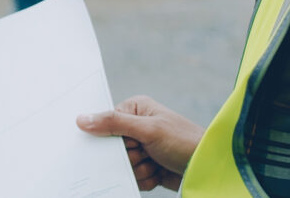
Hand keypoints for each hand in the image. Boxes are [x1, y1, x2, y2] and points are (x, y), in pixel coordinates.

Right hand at [76, 95, 202, 191]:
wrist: (208, 167)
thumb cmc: (183, 141)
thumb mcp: (148, 129)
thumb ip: (113, 123)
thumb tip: (81, 119)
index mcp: (135, 110)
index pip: (105, 124)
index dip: (114, 139)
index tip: (130, 142)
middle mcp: (137, 127)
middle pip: (113, 148)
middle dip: (130, 156)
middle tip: (146, 153)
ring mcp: (142, 148)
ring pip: (123, 165)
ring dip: (140, 169)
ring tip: (157, 163)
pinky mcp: (147, 166)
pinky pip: (133, 177)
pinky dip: (145, 179)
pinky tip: (159, 172)